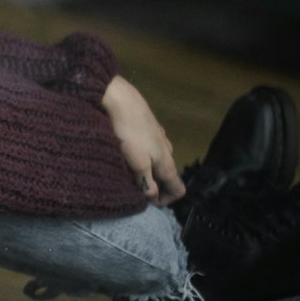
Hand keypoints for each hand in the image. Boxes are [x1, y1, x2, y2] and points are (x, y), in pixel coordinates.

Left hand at [101, 75, 184, 205]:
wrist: (120, 99)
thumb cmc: (128, 132)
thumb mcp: (137, 162)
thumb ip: (146, 182)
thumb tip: (153, 197)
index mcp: (167, 162)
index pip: (179, 189)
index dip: (166, 200)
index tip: (147, 201)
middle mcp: (167, 150)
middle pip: (168, 176)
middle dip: (155, 186)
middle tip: (134, 186)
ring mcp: (159, 136)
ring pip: (160, 160)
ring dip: (149, 170)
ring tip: (129, 170)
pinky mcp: (149, 126)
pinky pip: (151, 147)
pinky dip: (144, 155)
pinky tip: (129, 150)